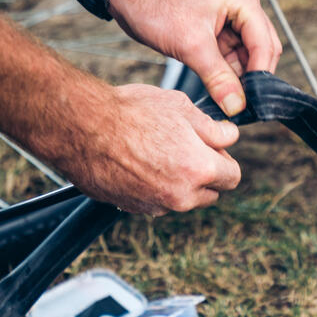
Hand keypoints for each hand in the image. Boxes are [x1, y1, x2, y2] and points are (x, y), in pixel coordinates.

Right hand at [52, 84, 240, 214]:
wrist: (84, 128)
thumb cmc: (131, 112)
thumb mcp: (182, 108)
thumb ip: (213, 129)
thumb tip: (230, 137)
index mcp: (200, 170)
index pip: (232, 177)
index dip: (224, 159)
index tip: (212, 147)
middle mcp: (181, 196)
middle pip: (210, 193)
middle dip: (204, 173)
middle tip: (185, 146)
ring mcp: (155, 206)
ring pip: (182, 199)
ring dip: (179, 182)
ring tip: (157, 151)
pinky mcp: (132, 208)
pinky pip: (155, 201)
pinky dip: (154, 187)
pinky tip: (138, 162)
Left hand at [110, 0, 281, 116]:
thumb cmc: (156, 4)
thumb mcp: (190, 45)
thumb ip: (217, 78)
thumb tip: (237, 105)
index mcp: (243, 1)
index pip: (264, 45)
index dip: (260, 77)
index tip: (252, 103)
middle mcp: (242, 6)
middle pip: (260, 51)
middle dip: (251, 78)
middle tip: (240, 106)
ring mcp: (229, 17)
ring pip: (244, 56)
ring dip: (237, 78)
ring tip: (227, 102)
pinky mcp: (215, 29)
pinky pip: (228, 56)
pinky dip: (224, 73)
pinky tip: (218, 91)